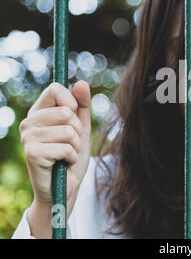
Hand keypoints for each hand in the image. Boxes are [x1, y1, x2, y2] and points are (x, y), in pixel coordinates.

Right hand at [19, 81, 90, 217]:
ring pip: (67, 130)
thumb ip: (82, 105)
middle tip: (70, 143)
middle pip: (66, 111)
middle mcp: (29, 122)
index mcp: (39, 112)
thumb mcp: (81, 127)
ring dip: (75, 145)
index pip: (55, 89)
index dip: (71, 102)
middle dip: (76, 130)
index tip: (73, 118)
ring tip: (67, 154)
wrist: (65, 188)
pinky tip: (64, 163)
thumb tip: (81, 82)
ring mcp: (27, 138)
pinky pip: (66, 147)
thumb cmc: (72, 156)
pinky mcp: (31, 154)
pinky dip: (72, 157)